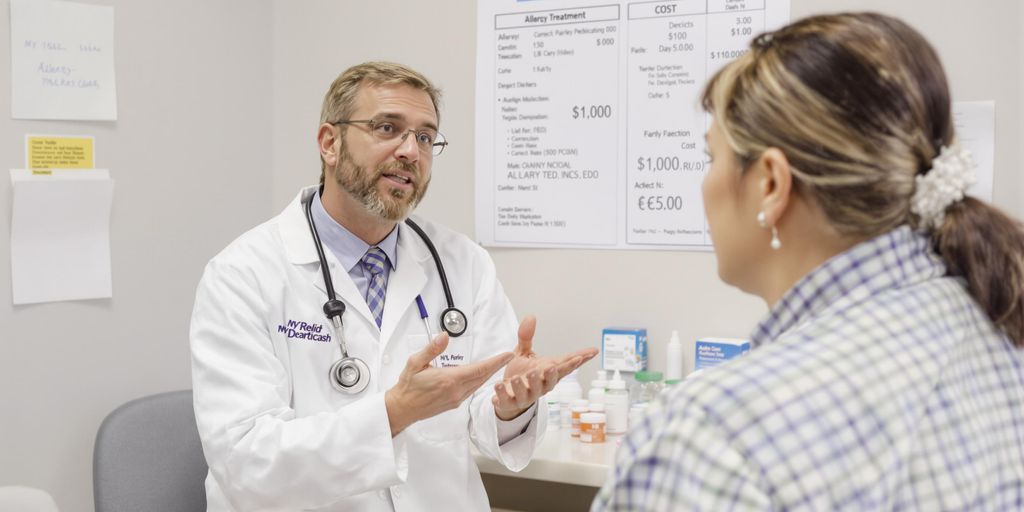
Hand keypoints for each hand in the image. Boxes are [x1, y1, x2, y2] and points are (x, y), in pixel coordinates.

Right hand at [385, 333, 512, 436]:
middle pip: (483, 377)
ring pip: (478, 384)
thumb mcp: (415, 362)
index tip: (507, 355)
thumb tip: (444, 336)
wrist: (403, 408)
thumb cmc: (408, 386)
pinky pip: (471, 390)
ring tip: (497, 364)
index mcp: (449, 379)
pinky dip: (479, 382)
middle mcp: (456, 391)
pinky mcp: (454, 403)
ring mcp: (456, 399)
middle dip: (496, 366)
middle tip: (508, 357)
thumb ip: (432, 349)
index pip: (479, 369)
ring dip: (488, 374)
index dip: (495, 361)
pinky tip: (480, 376)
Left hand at [492, 315, 598, 419]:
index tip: (592, 352)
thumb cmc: (520, 374)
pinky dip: (503, 395)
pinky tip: (497, 386)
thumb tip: (531, 316)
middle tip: (551, 367)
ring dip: (528, 383)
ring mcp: (527, 395)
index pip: (565, 365)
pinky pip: (507, 400)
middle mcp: (541, 385)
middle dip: (553, 374)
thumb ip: (526, 337)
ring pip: (531, 392)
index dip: (578, 360)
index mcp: (547, 372)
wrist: (506, 395)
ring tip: (524, 374)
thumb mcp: (523, 353)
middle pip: (551, 381)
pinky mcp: (511, 403)